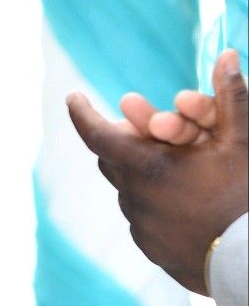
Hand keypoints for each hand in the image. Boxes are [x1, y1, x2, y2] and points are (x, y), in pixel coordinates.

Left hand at [67, 52, 247, 293]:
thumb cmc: (247, 199)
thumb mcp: (242, 143)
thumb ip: (231, 97)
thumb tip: (229, 54)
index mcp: (146, 168)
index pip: (96, 134)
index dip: (83, 113)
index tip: (74, 97)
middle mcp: (135, 198)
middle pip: (114, 158)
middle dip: (125, 140)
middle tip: (143, 130)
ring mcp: (143, 228)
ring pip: (130, 190)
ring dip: (144, 174)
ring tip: (174, 167)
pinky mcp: (155, 251)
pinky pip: (144, 220)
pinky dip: (156, 204)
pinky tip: (185, 202)